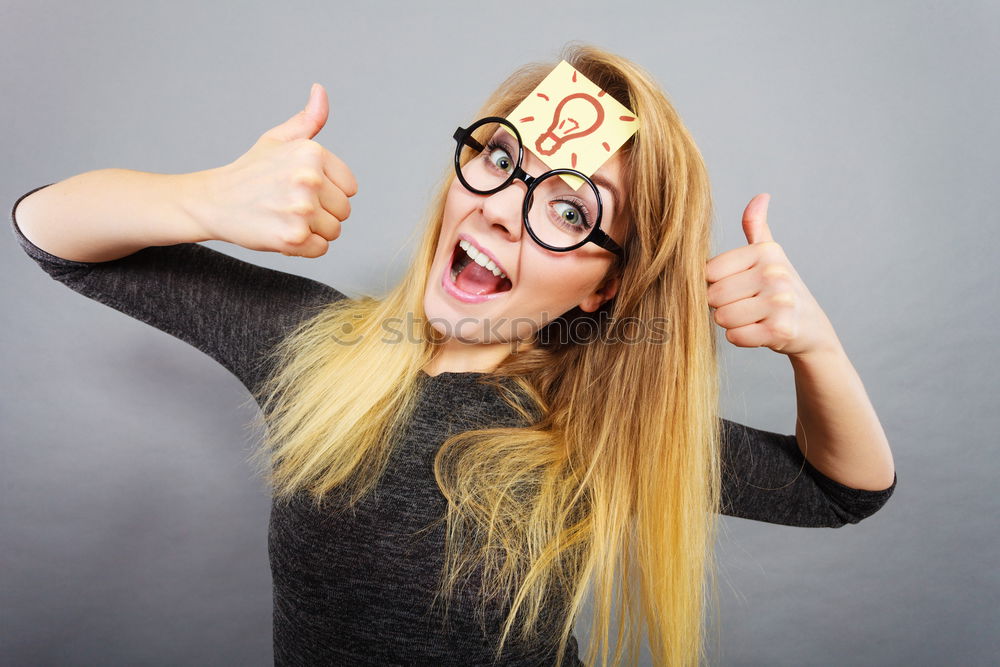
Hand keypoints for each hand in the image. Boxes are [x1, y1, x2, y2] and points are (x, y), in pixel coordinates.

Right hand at [198, 83, 358, 256]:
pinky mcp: (293, 236)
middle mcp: (309, 179)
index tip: (302, 189)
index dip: (329, 192)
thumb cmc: (250, 172)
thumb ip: (308, 120)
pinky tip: (281, 232)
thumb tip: (320, 90)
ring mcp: (301, 209)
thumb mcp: (278, 140)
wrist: (214, 201)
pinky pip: (320, 250)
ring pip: (333, 232)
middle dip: (322, 214)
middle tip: (290, 206)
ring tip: (284, 218)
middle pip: (344, 212)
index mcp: (312, 153)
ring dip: (312, 231)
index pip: (350, 188)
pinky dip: (304, 248)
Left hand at [704, 193, 840, 357]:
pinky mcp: (781, 331)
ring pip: (722, 318)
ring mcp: (781, 302)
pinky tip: (758, 331)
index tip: (736, 287)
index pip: (709, 271)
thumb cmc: (781, 291)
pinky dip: (740, 338)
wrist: (812, 329)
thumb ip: (757, 228)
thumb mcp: (771, 256)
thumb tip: (760, 196)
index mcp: (767, 252)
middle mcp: (775, 273)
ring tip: (752, 318)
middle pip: (713, 296)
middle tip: (743, 305)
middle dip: (720, 306)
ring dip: (730, 323)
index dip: (714, 284)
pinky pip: (735, 336)